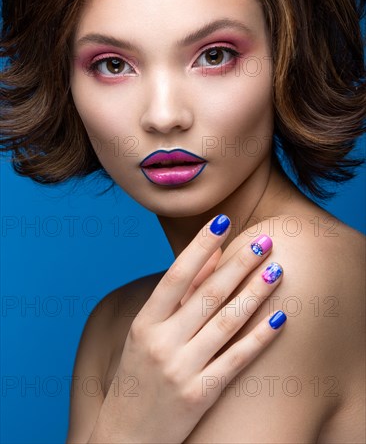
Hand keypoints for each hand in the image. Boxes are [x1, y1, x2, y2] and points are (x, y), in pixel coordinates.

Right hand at [89, 214, 285, 442]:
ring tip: (277, 270)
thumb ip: (178, 296)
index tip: (223, 220)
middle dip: (240, 264)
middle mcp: (161, 343)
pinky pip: (236, 360)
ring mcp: (181, 370)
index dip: (201, 246)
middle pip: (208, 295)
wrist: (125, 438)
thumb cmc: (138, 377)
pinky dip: (260, 337)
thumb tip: (211, 255)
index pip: (176, 275)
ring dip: (255, 293)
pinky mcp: (200, 396)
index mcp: (145, 323)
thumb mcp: (147, 334)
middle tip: (266, 241)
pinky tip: (280, 317)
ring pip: (227, 323)